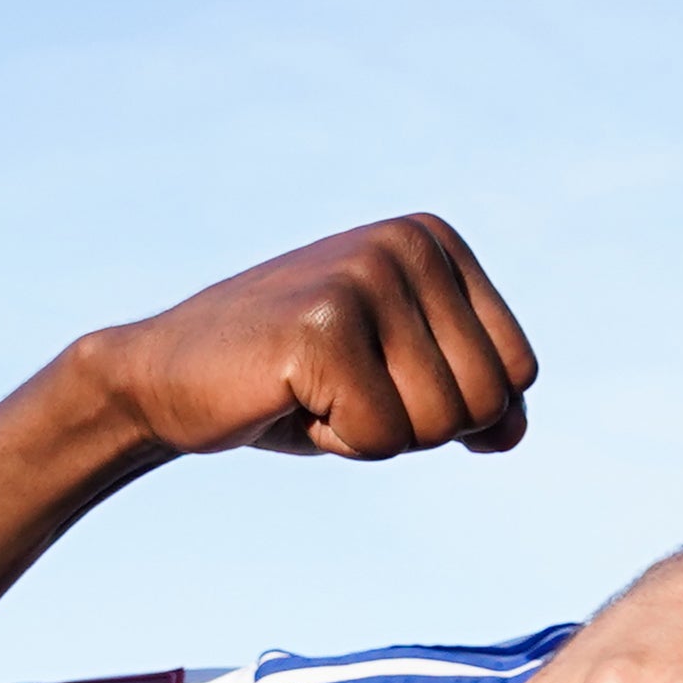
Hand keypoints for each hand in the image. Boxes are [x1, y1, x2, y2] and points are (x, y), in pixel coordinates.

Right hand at [83, 215, 534, 459]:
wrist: (165, 379)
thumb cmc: (295, 384)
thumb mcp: (402, 382)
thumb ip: (474, 399)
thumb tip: (512, 432)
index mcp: (436, 241)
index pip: (517, 371)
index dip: (455, 408)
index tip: (381, 377)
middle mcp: (408, 243)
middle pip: (485, 400)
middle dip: (417, 425)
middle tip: (343, 390)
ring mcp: (364, 276)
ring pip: (438, 424)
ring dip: (375, 434)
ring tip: (316, 391)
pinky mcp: (321, 325)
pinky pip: (382, 437)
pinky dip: (336, 441)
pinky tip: (289, 398)